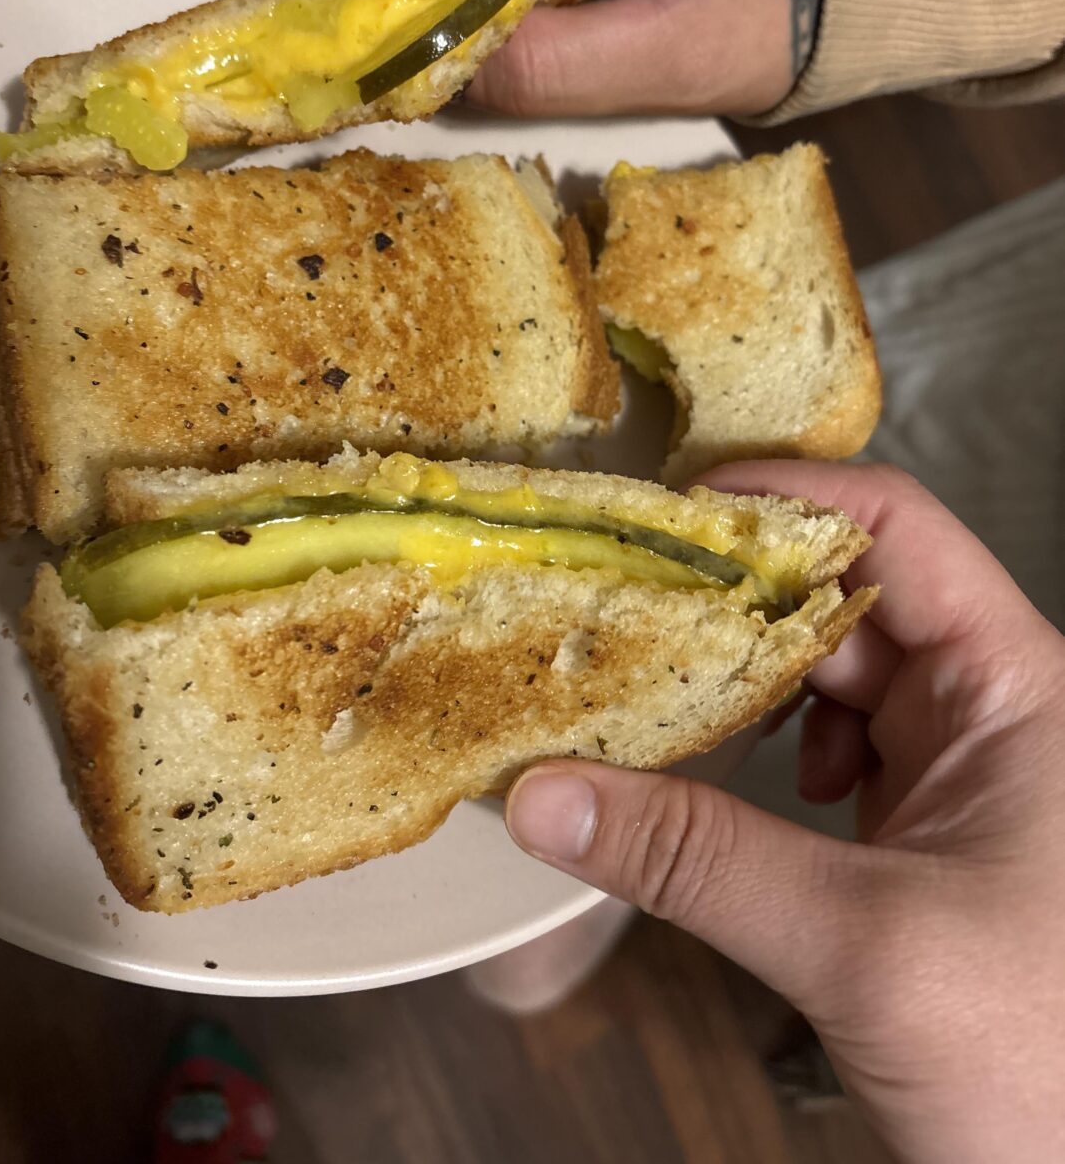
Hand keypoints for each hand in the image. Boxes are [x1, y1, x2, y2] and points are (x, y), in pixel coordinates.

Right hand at [504, 463, 1064, 1163]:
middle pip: (848, 595)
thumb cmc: (1045, 1067)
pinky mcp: (929, 828)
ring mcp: (962, 769)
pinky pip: (833, 746)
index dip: (787, 496)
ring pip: (834, 674)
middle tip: (629, 603)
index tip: (674, 506)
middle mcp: (994, 708)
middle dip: (737, 597)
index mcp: (1018, 688)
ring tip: (669, 693)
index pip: (897, 528)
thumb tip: (548, 795)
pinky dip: (768, 748)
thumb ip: (695, 859)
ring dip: (748, 679)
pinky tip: (738, 781)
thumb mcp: (860, 944)